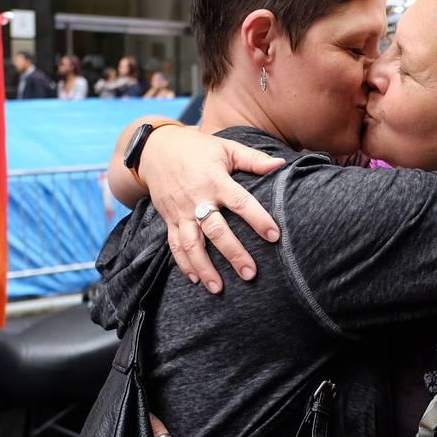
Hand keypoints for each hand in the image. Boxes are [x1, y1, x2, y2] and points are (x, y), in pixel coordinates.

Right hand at [138, 126, 284, 292]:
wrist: (155, 149)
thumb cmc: (197, 148)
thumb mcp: (226, 148)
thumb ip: (253, 159)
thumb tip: (281, 164)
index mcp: (215, 180)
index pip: (240, 202)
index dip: (258, 219)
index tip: (274, 236)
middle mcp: (197, 199)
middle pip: (216, 230)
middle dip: (233, 253)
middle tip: (250, 273)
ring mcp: (180, 212)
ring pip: (191, 244)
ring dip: (204, 267)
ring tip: (218, 288)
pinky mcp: (169, 220)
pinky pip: (174, 245)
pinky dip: (183, 264)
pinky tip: (195, 279)